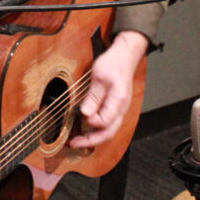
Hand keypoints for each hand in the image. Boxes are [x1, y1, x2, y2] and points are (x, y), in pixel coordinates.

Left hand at [72, 30, 147, 148]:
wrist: (125, 57)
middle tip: (74, 143)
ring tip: (77, 141)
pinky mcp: (115, 109)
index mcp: (118, 101)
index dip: (91, 122)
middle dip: (90, 141)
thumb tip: (85, 114)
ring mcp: (119, 110)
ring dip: (93, 138)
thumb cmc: (113, 64)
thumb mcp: (99, 77)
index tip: (81, 115)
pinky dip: (97, 131)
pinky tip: (86, 130)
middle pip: (108, 133)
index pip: (104, 121)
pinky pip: (108, 125)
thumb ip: (93, 97)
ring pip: (108, 131)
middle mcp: (121, 109)